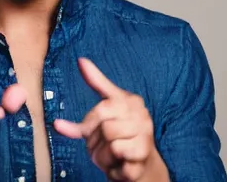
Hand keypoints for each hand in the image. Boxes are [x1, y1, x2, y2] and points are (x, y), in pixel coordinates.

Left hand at [53, 57, 165, 181]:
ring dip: (103, 155)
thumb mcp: (106, 111)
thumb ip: (94, 86)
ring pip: (110, 143)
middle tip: (102, 147)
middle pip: (104, 127)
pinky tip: (119, 163)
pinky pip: (118, 156)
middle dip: (96, 142)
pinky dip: (113, 164)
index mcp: (131, 101)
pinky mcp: (144, 153)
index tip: (85, 131)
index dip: (89, 124)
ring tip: (111, 156)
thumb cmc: (119, 136)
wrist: (139, 165)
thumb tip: (81, 60)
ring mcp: (145, 134)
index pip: (102, 108)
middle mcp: (142, 115)